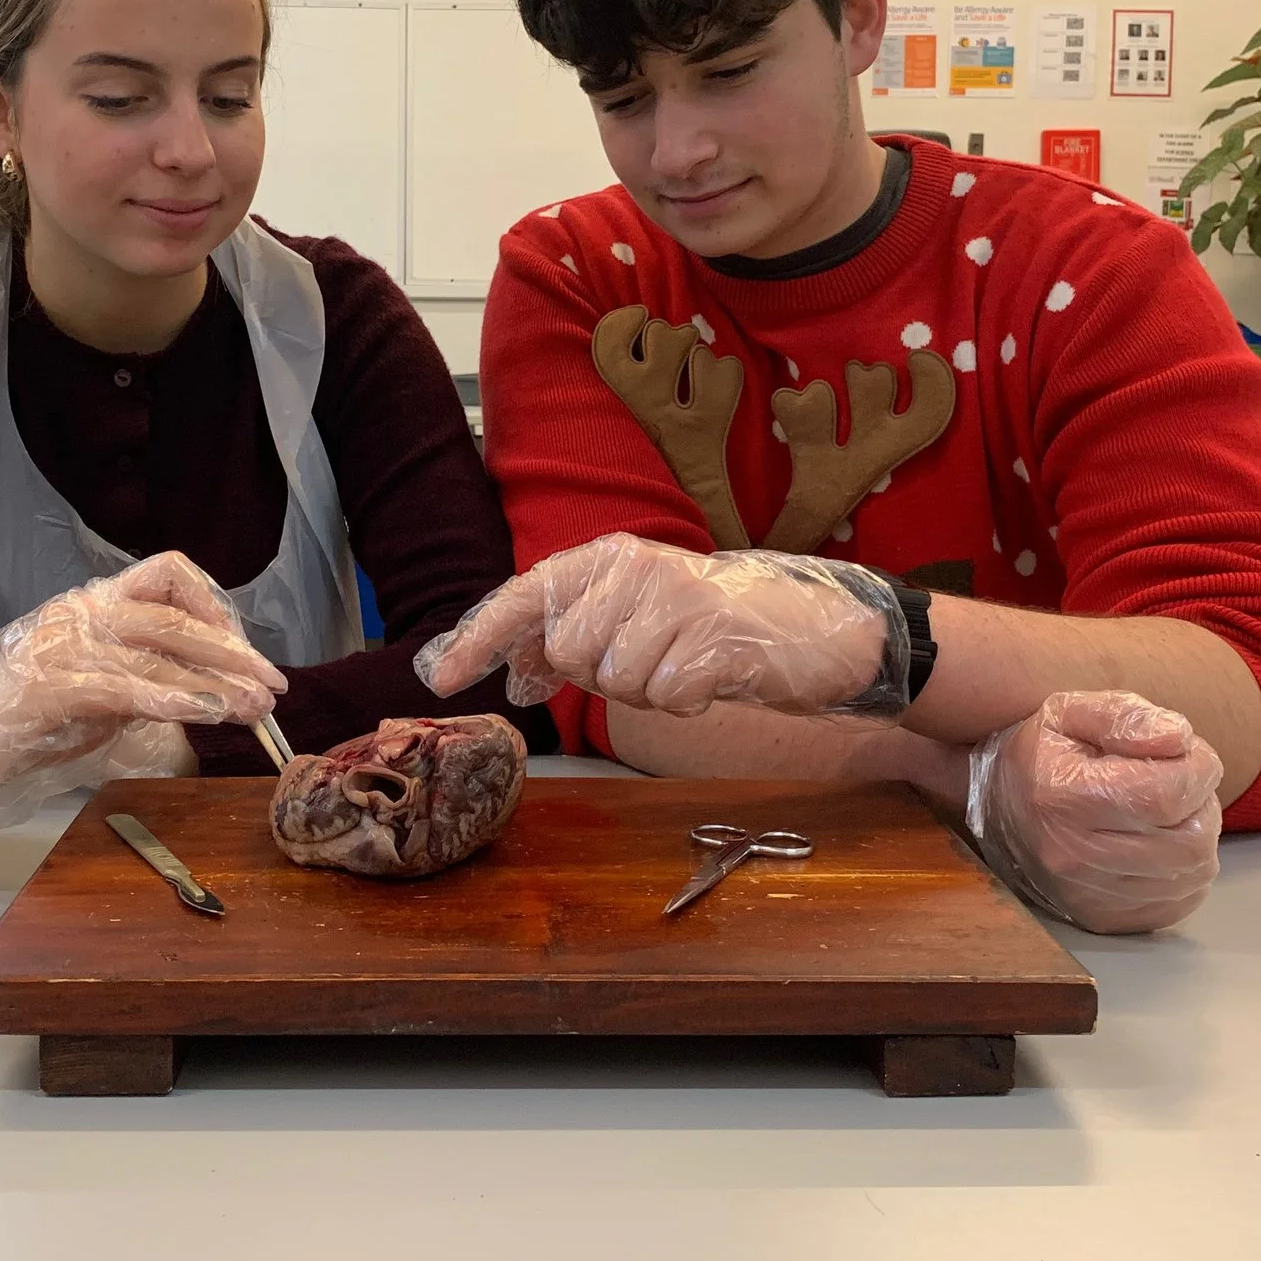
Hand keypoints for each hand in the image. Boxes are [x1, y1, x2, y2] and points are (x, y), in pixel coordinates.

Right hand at [0, 551, 286, 841]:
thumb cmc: (24, 718)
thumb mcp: (96, 688)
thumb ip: (145, 679)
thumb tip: (213, 691)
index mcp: (93, 605)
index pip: (167, 574)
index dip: (213, 604)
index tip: (241, 647)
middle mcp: (82, 613)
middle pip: (174, 614)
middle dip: (232, 650)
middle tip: (271, 683)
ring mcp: (65, 646)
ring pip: (158, 650)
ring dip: (216, 682)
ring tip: (254, 709)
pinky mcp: (52, 686)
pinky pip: (125, 686)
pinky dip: (172, 698)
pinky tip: (205, 715)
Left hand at [417, 533, 883, 716]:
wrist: (820, 630)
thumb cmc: (721, 625)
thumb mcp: (643, 615)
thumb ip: (579, 633)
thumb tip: (520, 669)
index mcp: (612, 557)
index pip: (526, 595)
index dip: (480, 638)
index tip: (441, 679)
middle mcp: (637, 568)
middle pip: (571, 653)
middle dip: (603, 674)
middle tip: (654, 658)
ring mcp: (677, 600)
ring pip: (616, 682)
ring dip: (649, 691)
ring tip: (687, 664)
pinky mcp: (713, 640)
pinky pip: (666, 700)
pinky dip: (686, 702)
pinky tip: (713, 677)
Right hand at [966, 689, 1222, 934]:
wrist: (1000, 810)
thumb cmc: (1044, 755)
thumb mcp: (1071, 712)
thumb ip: (1125, 717)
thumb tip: (1177, 739)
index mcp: (1062, 797)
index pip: (1166, 795)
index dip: (1197, 768)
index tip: (1185, 752)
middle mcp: (1073, 857)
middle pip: (1189, 840)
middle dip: (1200, 802)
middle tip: (1176, 781)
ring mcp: (1090, 896)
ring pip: (1194, 872)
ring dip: (1196, 835)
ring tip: (1166, 811)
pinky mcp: (1106, 919)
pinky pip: (1183, 900)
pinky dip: (1186, 869)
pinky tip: (1158, 843)